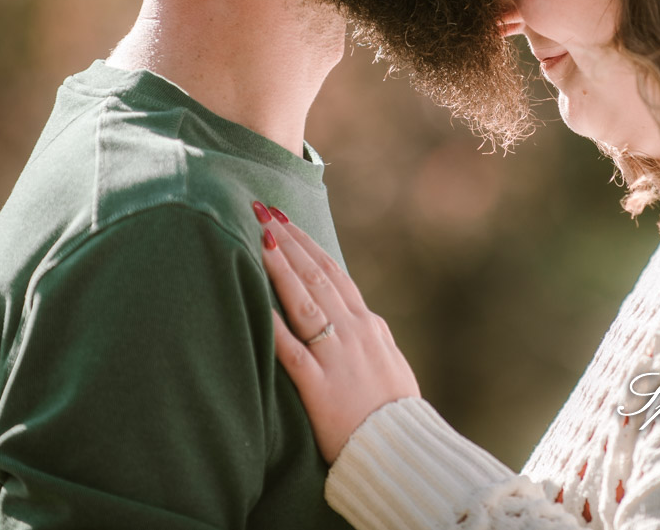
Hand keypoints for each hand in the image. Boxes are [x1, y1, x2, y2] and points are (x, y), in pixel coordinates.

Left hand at [255, 203, 419, 462]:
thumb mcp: (390, 364)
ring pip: (304, 300)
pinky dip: (273, 324)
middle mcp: (354, 331)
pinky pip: (291, 350)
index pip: (334, 272)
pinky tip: (255, 301)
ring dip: (280, 265)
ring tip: (259, 236)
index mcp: (370, 324)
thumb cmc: (396, 413)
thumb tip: (364, 317)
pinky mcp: (319, 386)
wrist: (404, 450)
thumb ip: (374, 337)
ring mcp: (337, 356)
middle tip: (262, 209)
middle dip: (288, 240)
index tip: (286, 220)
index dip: (308, 243)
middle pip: (316, 275)